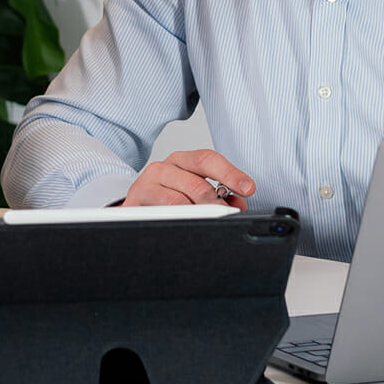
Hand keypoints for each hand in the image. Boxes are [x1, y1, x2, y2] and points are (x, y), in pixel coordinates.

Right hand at [122, 149, 253, 209]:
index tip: (248, 188)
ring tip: (204, 222)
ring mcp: (146, 183)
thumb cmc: (167, 196)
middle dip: (216, 204)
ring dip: (196, 215)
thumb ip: (219, 194)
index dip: (230, 174)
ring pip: (178, 201)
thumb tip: (239, 203)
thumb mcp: (194, 190)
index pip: (208, 160)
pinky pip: (160, 213)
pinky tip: (182, 223)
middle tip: (225, 216)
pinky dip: (175, 220)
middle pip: (197, 184)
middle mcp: (163, 167)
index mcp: (182, 160)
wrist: (135, 205)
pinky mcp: (134, 201)